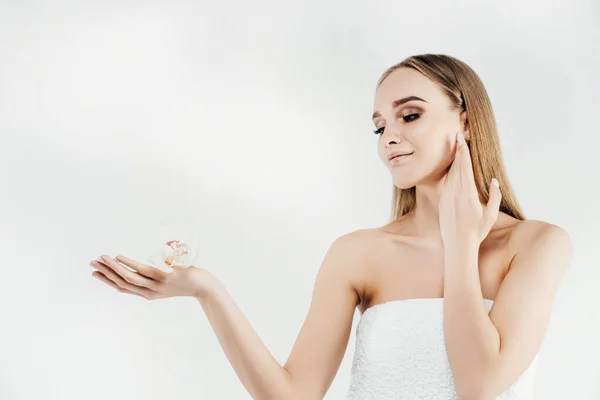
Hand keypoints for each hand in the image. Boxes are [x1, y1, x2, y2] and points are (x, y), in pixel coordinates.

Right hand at [90, 255, 221, 299]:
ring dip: (113, 267)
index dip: (107, 281)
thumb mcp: (167, 280)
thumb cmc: (187, 281)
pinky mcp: (164, 277)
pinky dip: (129, 263)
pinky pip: (143, 270)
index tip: (94, 273)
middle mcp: (150, 292)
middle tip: (91, 263)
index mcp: (148, 294)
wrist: (205, 287)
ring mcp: (156, 286)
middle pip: (122, 283)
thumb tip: (146, 265)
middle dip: (105, 273)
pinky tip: (119, 257)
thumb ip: (155, 276)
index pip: (123, 288)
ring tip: (102, 258)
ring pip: (129, 277)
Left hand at [438, 131, 501, 244]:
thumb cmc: (476, 232)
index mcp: (467, 193)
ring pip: (450, 173)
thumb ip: (494, 197)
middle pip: (456, 166)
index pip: (464, 168)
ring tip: (456, 147)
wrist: (457, 245)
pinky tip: (452, 166)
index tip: (461, 140)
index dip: (463, 152)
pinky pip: (446, 182)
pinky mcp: (442, 201)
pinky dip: (449, 172)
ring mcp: (447, 196)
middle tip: (456, 135)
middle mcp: (455, 192)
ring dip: (453, 160)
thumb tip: (494, 181)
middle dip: (457, 151)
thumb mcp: (491, 215)